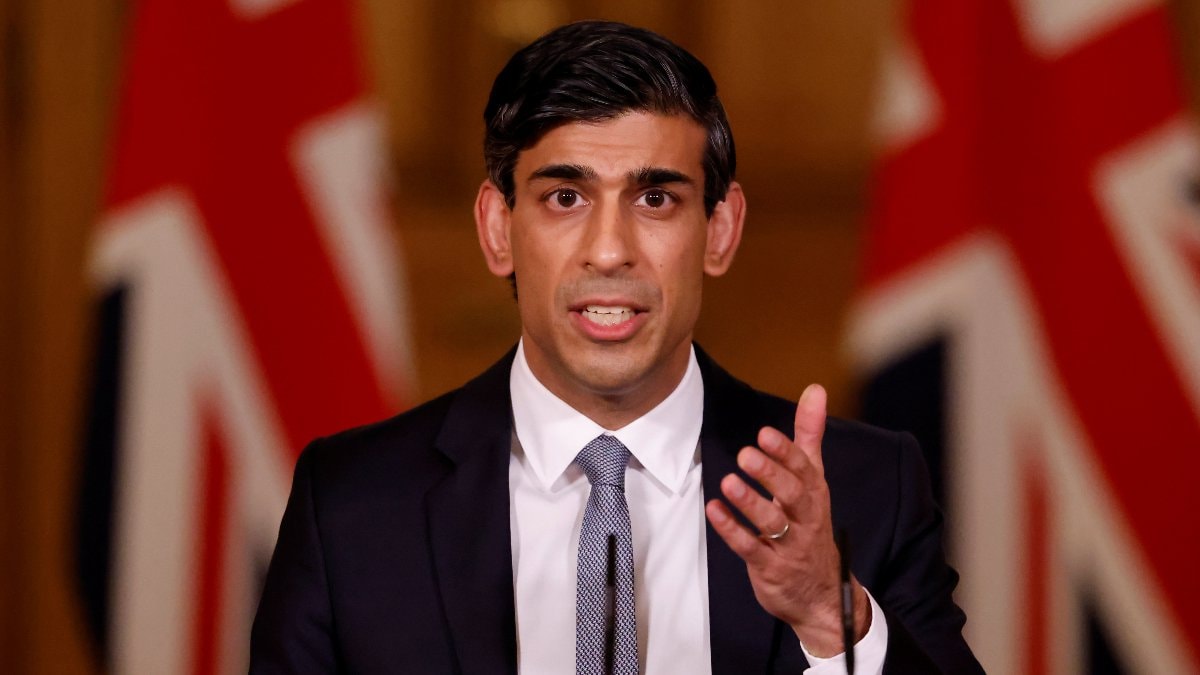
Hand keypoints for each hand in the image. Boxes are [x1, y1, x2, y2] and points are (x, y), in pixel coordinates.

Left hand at [704, 384, 869, 656]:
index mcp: (814, 493)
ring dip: (750, 502)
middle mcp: (805, 518)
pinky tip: (714, 511)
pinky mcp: (770, 567)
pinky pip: (750, 548)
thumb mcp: (814, 480)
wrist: (821, 593)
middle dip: (770, 474)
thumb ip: (810, 435)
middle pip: (792, 494)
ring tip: (728, 482)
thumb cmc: (810, 525)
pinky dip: (732, 530)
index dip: (784, 451)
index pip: (803, 469)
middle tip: (745, 454)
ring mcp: (789, 545)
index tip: (764, 433)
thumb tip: (815, 389)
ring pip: (773, 522)